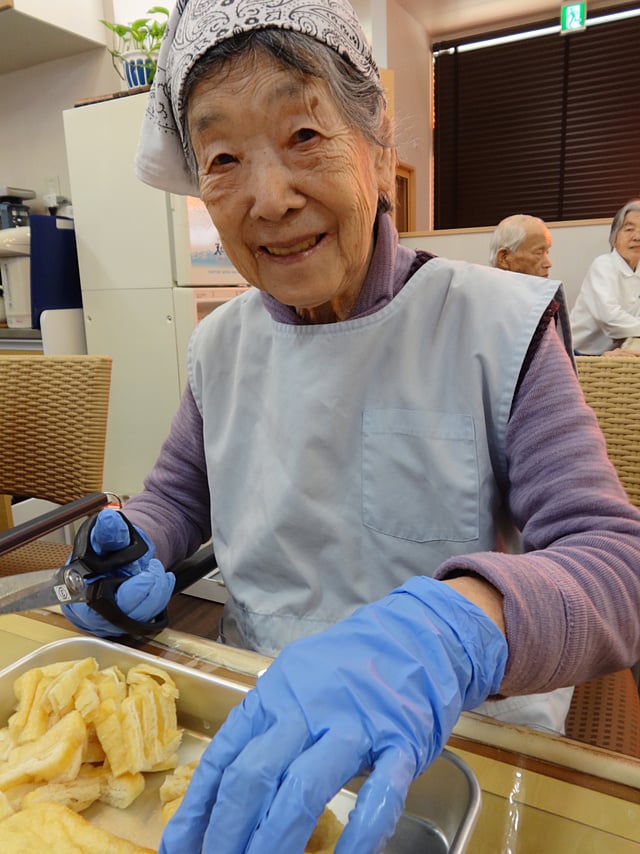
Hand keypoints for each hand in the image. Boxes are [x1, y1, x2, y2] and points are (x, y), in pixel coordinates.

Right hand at [61, 508, 174, 636]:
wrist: (121, 551)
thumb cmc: (109, 546)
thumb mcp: (109, 533)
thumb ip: (109, 531)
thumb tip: (108, 521)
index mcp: (77, 590)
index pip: (97, 604)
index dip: (126, 595)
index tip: (147, 578)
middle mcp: (91, 610)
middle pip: (120, 616)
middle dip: (145, 594)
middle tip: (153, 570)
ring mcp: (109, 618)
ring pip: (138, 618)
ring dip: (155, 593)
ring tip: (154, 570)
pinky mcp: (125, 620)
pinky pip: (148, 616)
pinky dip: (159, 597)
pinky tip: (162, 579)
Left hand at [160, 577, 506, 853]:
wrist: (417, 634)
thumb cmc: (349, 665)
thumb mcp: (296, 681)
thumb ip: (264, 724)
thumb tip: (219, 787)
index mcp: (277, 693)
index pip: (226, 755)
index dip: (199, 809)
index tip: (181, 849)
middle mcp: (308, 707)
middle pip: (255, 775)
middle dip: (229, 833)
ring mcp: (355, 724)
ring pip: (304, 788)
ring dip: (276, 842)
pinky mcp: (401, 741)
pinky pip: (378, 794)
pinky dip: (359, 836)